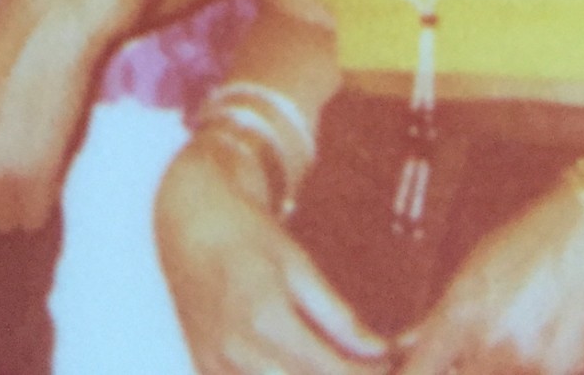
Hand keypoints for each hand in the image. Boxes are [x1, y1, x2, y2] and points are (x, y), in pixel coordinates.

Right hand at [156, 137, 392, 374]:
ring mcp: (217, 370)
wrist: (188, 224)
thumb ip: (338, 316)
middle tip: (374, 369)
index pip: (333, 373)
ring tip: (336, 363)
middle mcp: (239, 354)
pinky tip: (298, 367)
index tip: (395, 367)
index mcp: (267, 320)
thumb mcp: (298, 263)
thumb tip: (381, 352)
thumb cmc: (246, 234)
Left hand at [395, 186, 583, 374]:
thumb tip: (405, 344)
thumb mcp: (476, 268)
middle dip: (461, 370)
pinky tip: (542, 339)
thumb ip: (439, 316)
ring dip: (498, 366)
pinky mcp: (563, 370)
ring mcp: (525, 360)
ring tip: (516, 333)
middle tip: (474, 351)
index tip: (420, 370)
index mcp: (459, 311)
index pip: (418, 370)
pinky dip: (533, 366)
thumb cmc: (531, 240)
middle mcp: (487, 341)